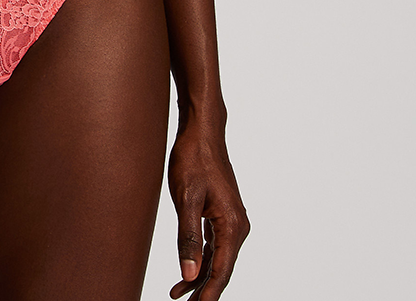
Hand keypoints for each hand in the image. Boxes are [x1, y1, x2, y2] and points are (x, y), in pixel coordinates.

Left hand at [167, 118, 248, 299]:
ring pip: (217, 258)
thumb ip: (188, 238)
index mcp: (232, 225)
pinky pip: (214, 244)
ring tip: (178, 294)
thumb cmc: (193, 158)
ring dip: (200, 277)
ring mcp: (231, 219)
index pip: (221, 271)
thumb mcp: (186, 198)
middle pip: (221, 268)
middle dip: (204, 290)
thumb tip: (189, 275)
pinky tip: (188, 269)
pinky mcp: (222, 213)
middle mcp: (237, 225)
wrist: (201, 131)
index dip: (208, 294)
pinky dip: (202, 259)